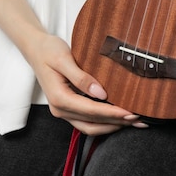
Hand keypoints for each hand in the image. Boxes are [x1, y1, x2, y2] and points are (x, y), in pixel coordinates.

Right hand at [28, 33, 147, 134]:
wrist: (36, 48)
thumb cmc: (49, 50)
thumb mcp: (64, 59)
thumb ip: (81, 77)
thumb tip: (101, 94)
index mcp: (59, 98)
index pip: (91, 111)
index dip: (112, 113)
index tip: (130, 113)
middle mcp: (60, 109)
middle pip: (92, 124)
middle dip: (116, 123)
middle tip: (139, 120)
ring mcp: (63, 110)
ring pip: (90, 127)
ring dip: (112, 126)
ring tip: (132, 122)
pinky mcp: (68, 107)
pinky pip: (87, 121)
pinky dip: (103, 122)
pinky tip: (117, 118)